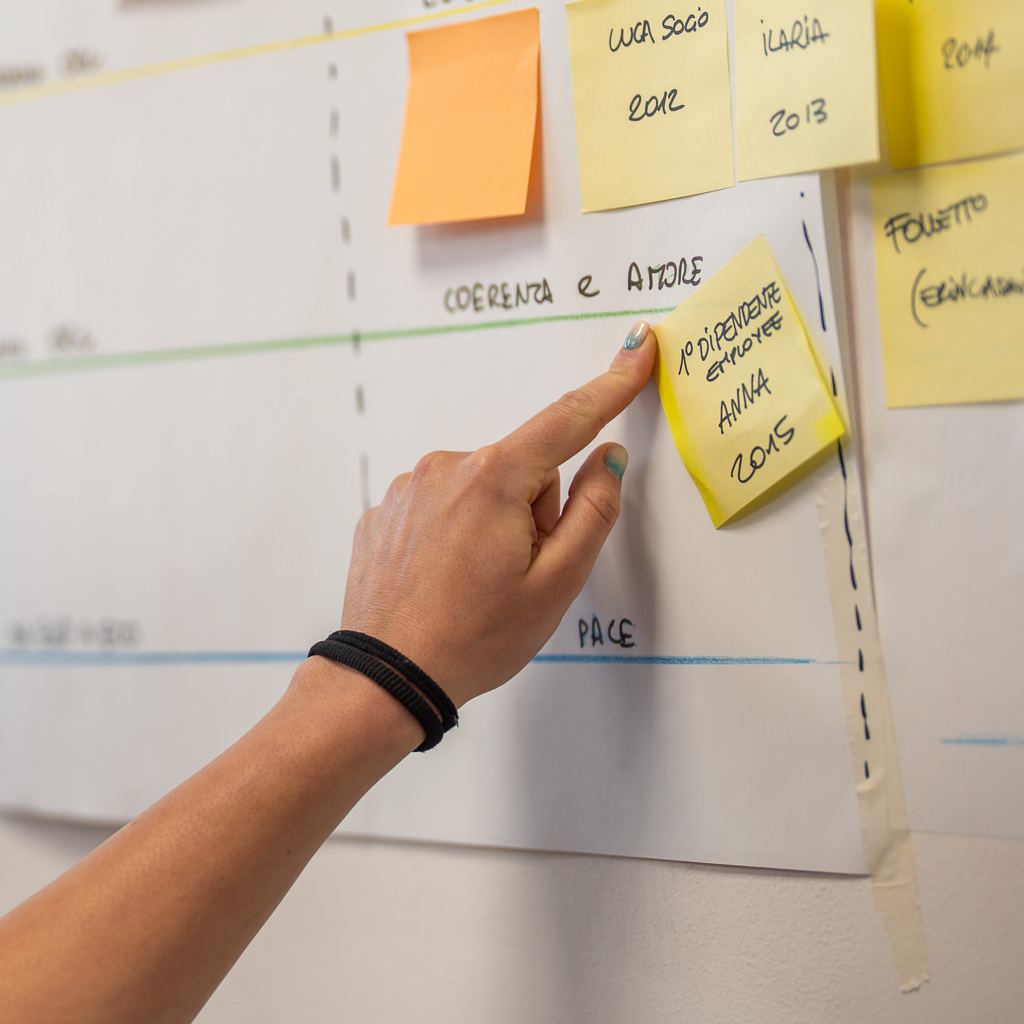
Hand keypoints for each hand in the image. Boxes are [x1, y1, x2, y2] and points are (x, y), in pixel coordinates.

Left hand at [339, 322, 657, 705]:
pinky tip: (445, 583)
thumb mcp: (557, 582)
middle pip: (524, 471)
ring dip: (493, 527)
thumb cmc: (472, 638)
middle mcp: (446, 468)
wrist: (388, 676)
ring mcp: (409, 489)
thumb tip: (607, 459)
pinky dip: (454, 539)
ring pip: (482, 492)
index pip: (568, 419)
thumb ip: (592, 512)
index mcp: (494, 479)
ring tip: (477, 586)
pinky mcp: (386, 513)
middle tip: (518, 575)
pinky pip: (443, 511)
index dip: (611, 385)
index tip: (637, 347)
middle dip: (536, 513)